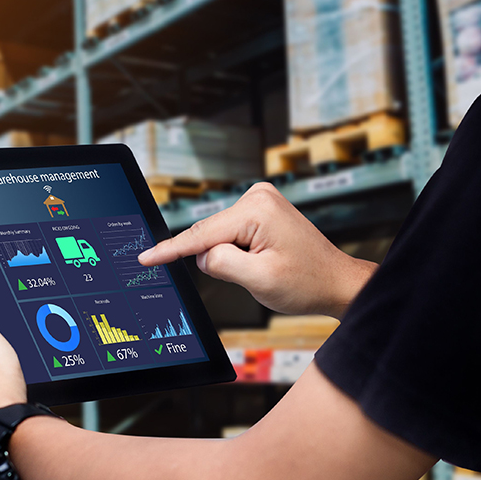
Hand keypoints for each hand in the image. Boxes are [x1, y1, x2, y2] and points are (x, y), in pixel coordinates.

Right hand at [137, 182, 375, 316]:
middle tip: (252, 275)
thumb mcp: (259, 280)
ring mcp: (259, 201)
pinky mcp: (260, 210)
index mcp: (257, 209)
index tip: (144, 258)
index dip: (170, 250)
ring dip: (230, 257)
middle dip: (218, 259)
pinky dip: (236, 252)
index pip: (201, 234)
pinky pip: (229, 235)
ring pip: (218, 237)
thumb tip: (202, 255)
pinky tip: (261, 260)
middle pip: (210, 235)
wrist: (336, 282)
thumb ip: (220, 264)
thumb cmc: (307, 283)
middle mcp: (257, 196)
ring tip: (264, 267)